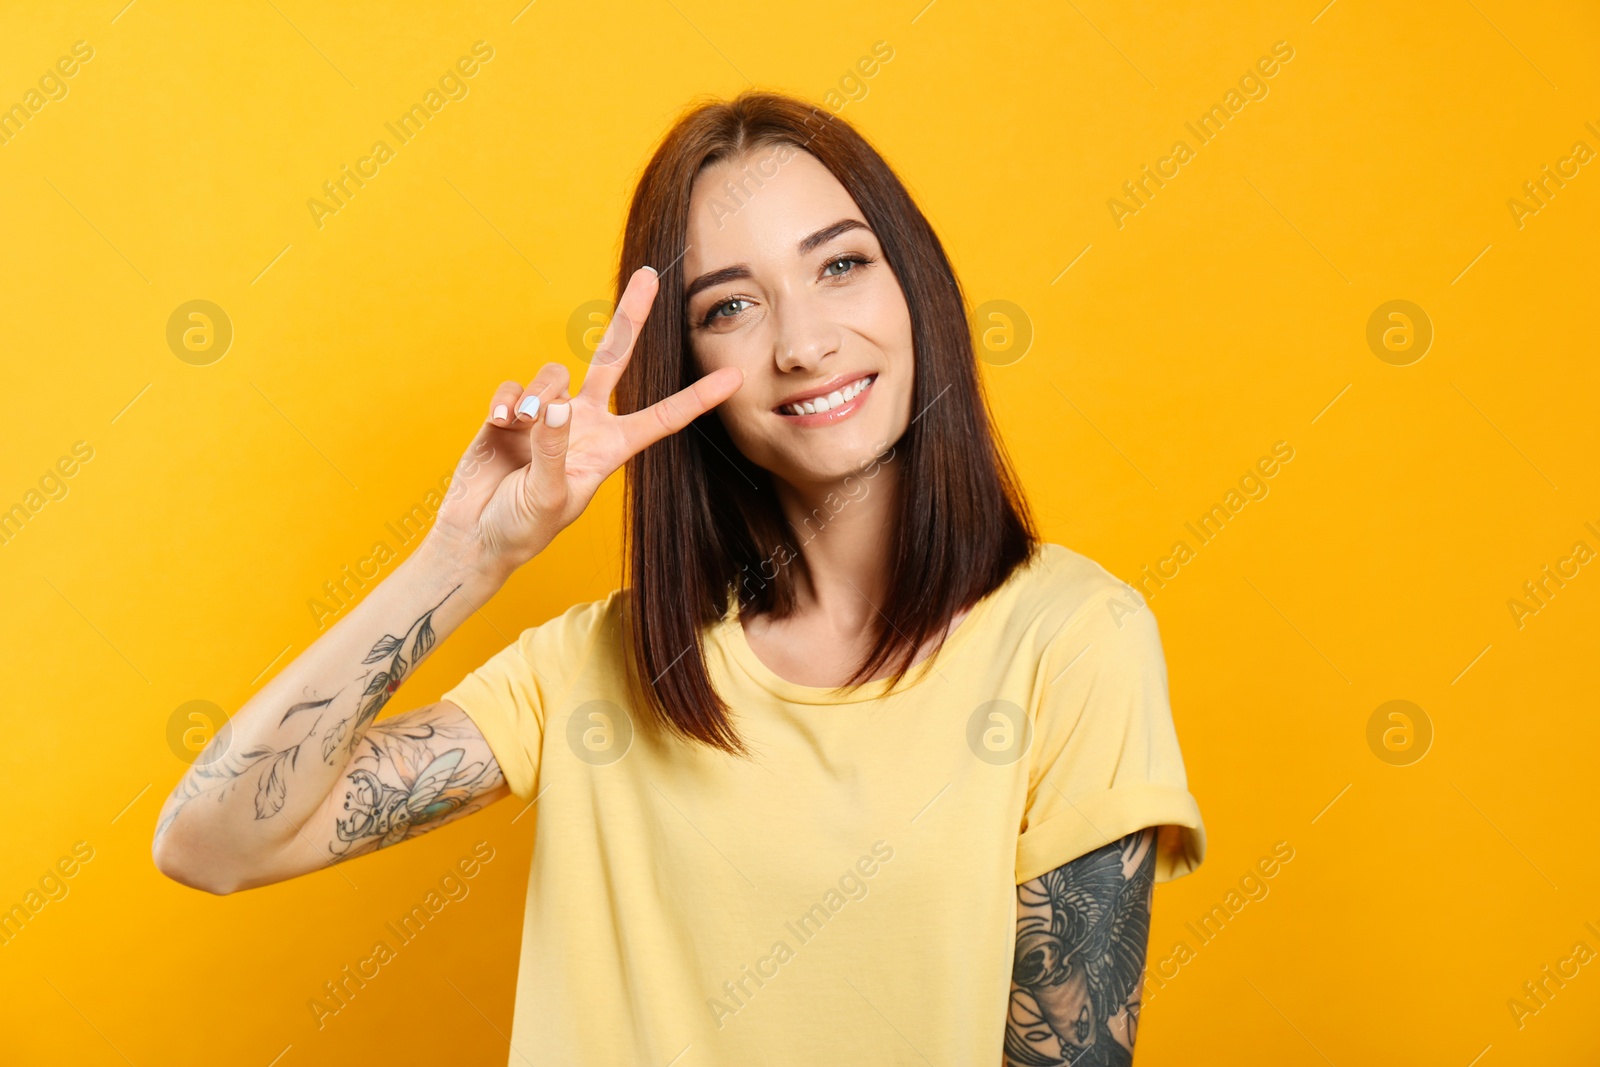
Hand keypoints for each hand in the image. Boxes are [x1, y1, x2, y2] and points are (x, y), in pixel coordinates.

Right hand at [428, 266, 743, 576]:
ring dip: (536, 397)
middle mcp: (584, 423)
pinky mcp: (511, 411)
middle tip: (650, 276)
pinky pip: (511, 387)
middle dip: (630, 317)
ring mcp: (547, 414)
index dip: (698, 398)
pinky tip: (499, 426)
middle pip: (614, 358)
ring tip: (520, 428)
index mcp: (610, 449)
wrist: (475, 535)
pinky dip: (505, 403)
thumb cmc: (521, 529)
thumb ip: (553, 450)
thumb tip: (555, 407)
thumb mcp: (547, 497)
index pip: (662, 419)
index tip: (734, 377)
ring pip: (552, 374)